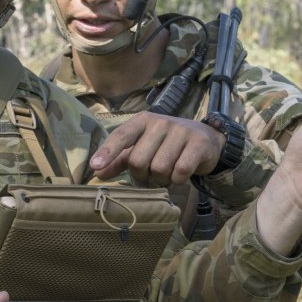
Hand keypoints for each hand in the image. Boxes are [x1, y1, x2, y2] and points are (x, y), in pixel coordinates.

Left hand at [88, 112, 224, 185]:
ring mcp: (180, 131)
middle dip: (142, 175)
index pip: (121, 136)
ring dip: (161, 179)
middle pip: (138, 160)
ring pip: (159, 168)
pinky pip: (179, 172)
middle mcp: (160, 122)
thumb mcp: (142, 148)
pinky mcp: (198, 143)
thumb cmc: (167, 145)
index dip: (107, 152)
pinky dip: (178, 180)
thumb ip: (120, 160)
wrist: (206, 140)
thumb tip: (97, 173)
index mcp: (143, 121)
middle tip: (152, 173)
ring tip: (168, 172)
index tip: (95, 167)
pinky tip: (181, 173)